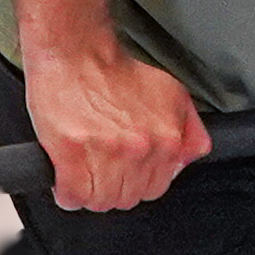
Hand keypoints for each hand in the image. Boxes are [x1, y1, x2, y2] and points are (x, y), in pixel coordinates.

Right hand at [23, 38, 209, 209]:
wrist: (77, 52)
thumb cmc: (116, 72)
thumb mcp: (171, 94)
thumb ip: (189, 130)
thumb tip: (186, 159)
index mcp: (166, 139)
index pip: (156, 189)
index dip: (136, 182)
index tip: (124, 173)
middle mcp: (141, 149)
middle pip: (127, 198)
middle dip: (113, 189)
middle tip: (100, 170)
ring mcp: (106, 153)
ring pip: (100, 202)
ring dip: (89, 193)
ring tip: (82, 174)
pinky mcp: (72, 154)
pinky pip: (72, 196)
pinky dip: (66, 194)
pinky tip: (65, 180)